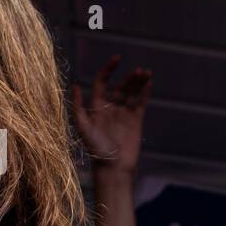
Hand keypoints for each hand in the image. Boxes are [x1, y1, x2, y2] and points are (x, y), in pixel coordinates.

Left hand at [72, 55, 152, 172]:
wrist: (113, 167)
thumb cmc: (95, 149)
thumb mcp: (83, 127)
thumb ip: (79, 107)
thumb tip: (75, 85)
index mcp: (96, 106)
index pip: (102, 82)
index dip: (109, 69)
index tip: (117, 59)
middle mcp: (110, 107)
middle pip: (120, 86)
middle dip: (129, 77)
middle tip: (139, 71)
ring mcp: (124, 113)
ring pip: (132, 93)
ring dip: (139, 82)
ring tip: (146, 73)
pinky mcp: (135, 121)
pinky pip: (140, 103)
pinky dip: (145, 94)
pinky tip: (150, 84)